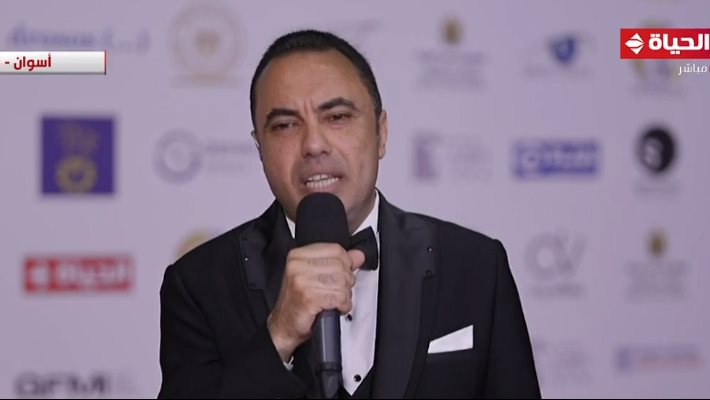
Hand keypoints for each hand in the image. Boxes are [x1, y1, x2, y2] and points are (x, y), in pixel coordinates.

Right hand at [267, 243, 364, 361]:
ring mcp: (302, 281)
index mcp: (298, 256)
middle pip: (341, 266)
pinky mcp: (309, 297)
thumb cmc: (297, 303)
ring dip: (344, 295)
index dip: (346, 263)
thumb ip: (338, 263)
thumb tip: (358, 255)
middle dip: (345, 282)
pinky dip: (343, 305)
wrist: (284, 326)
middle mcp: (298, 266)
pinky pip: (339, 297)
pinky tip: (334, 307)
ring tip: (333, 300)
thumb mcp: (315, 276)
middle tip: (335, 291)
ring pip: (342, 282)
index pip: (336, 250)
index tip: (342, 273)